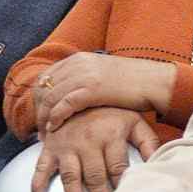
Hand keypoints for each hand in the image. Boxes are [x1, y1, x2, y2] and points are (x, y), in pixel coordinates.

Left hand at [31, 52, 175, 133]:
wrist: (154, 82)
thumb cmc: (133, 82)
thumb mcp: (103, 74)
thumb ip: (85, 79)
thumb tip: (70, 94)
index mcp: (79, 58)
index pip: (46, 77)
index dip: (38, 98)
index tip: (41, 115)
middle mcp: (78, 64)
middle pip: (43, 88)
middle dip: (38, 110)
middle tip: (39, 128)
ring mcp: (84, 75)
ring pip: (50, 97)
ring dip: (44, 118)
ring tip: (46, 133)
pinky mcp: (92, 89)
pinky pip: (64, 105)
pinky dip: (56, 118)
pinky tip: (55, 128)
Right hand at [31, 106, 160, 191]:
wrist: (80, 93)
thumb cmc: (112, 113)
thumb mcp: (134, 121)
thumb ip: (148, 142)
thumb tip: (157, 164)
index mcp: (110, 135)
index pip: (118, 168)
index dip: (122, 186)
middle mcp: (87, 141)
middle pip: (95, 177)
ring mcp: (66, 145)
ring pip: (70, 178)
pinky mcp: (50, 148)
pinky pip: (41, 169)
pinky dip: (37, 187)